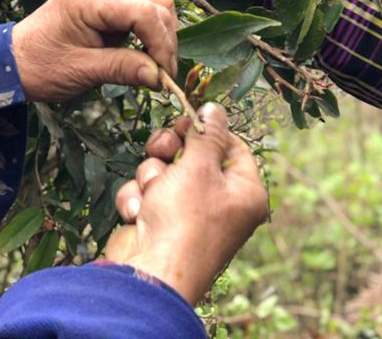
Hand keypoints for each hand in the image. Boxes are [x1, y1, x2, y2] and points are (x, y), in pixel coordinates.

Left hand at [11, 0, 177, 101]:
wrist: (10, 62)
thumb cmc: (38, 66)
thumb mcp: (81, 72)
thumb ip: (123, 69)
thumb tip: (160, 77)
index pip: (144, 12)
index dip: (161, 43)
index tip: (165, 74)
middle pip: (156, 5)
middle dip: (165, 40)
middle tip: (162, 74)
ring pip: (153, 7)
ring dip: (160, 37)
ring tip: (153, 67)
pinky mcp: (105, 6)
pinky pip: (139, 14)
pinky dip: (148, 36)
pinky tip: (142, 57)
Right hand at [107, 104, 268, 304]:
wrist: (148, 274)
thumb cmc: (185, 219)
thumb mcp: (200, 166)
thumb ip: (207, 133)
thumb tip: (216, 107)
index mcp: (245, 192)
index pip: (232, 147)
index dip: (208, 131)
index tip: (189, 119)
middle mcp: (220, 204)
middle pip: (194, 155)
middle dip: (171, 150)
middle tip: (163, 148)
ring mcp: (187, 215)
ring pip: (164, 171)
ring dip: (151, 176)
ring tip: (152, 191)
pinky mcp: (158, 223)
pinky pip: (147, 193)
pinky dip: (138, 199)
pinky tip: (137, 214)